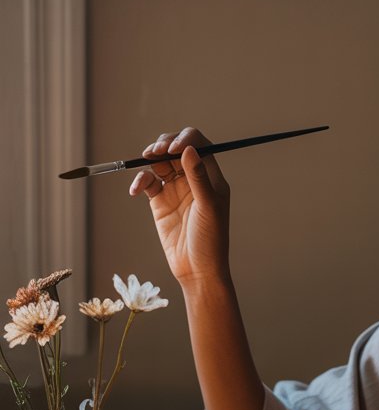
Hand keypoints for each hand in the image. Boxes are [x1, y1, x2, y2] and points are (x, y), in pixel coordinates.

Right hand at [129, 127, 229, 285]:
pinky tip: (136, 190)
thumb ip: (198, 177)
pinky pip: (148, 182)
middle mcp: (193, 179)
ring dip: (150, 157)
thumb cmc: (210, 240)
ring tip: (145, 161)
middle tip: (154, 152)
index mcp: (211, 177)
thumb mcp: (208, 207)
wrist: (196, 269)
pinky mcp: (160, 201)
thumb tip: (189, 148)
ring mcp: (175, 189)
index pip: (198, 145)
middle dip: (164, 145)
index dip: (184, 140)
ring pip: (160, 162)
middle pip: (176, 149)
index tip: (172, 149)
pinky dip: (140, 181)